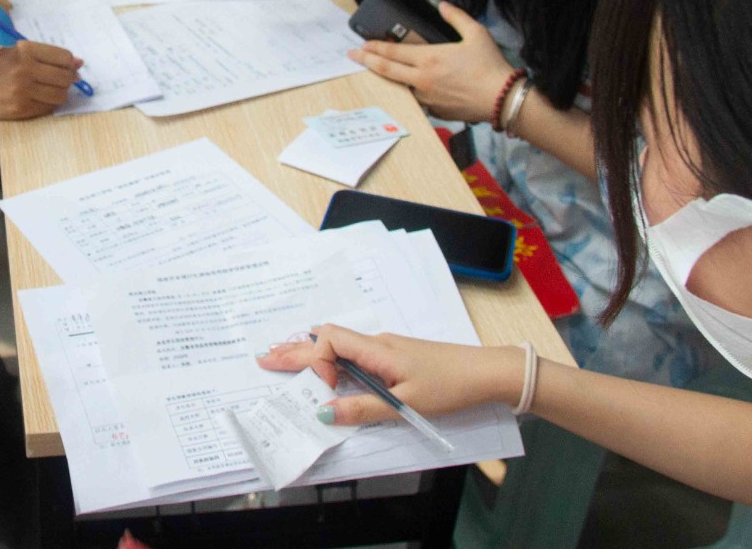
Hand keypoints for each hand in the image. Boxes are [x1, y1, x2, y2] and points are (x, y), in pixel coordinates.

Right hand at [0, 41, 83, 122]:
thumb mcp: (11, 53)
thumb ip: (42, 55)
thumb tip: (77, 62)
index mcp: (23, 50)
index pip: (62, 56)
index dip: (70, 63)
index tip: (69, 66)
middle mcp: (25, 69)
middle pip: (65, 76)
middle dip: (68, 79)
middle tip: (61, 80)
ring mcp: (23, 91)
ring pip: (60, 94)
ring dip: (60, 93)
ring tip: (50, 90)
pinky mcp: (21, 109)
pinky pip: (48, 107)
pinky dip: (48, 104)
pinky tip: (39, 99)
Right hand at [257, 323, 524, 424]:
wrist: (487, 373)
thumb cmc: (450, 386)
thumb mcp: (406, 404)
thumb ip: (364, 408)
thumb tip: (324, 411)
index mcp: (376, 349)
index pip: (330, 341)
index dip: (317, 362)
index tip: (323, 389)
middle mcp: (377, 343)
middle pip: (327, 339)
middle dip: (295, 350)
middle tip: (264, 357)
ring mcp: (385, 349)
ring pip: (339, 345)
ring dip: (311, 353)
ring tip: (284, 359)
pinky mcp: (394, 358)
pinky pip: (353, 353)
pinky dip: (331, 359)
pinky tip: (325, 368)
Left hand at [347, 2, 514, 122]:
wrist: (502, 99)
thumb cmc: (490, 66)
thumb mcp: (476, 33)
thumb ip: (456, 17)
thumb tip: (442, 5)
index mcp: (429, 58)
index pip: (392, 52)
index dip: (374, 48)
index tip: (361, 45)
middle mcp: (422, 79)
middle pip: (386, 70)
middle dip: (366, 62)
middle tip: (352, 57)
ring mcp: (427, 98)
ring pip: (400, 87)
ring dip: (388, 78)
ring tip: (378, 71)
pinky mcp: (436, 111)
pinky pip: (418, 101)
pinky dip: (413, 93)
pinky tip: (413, 88)